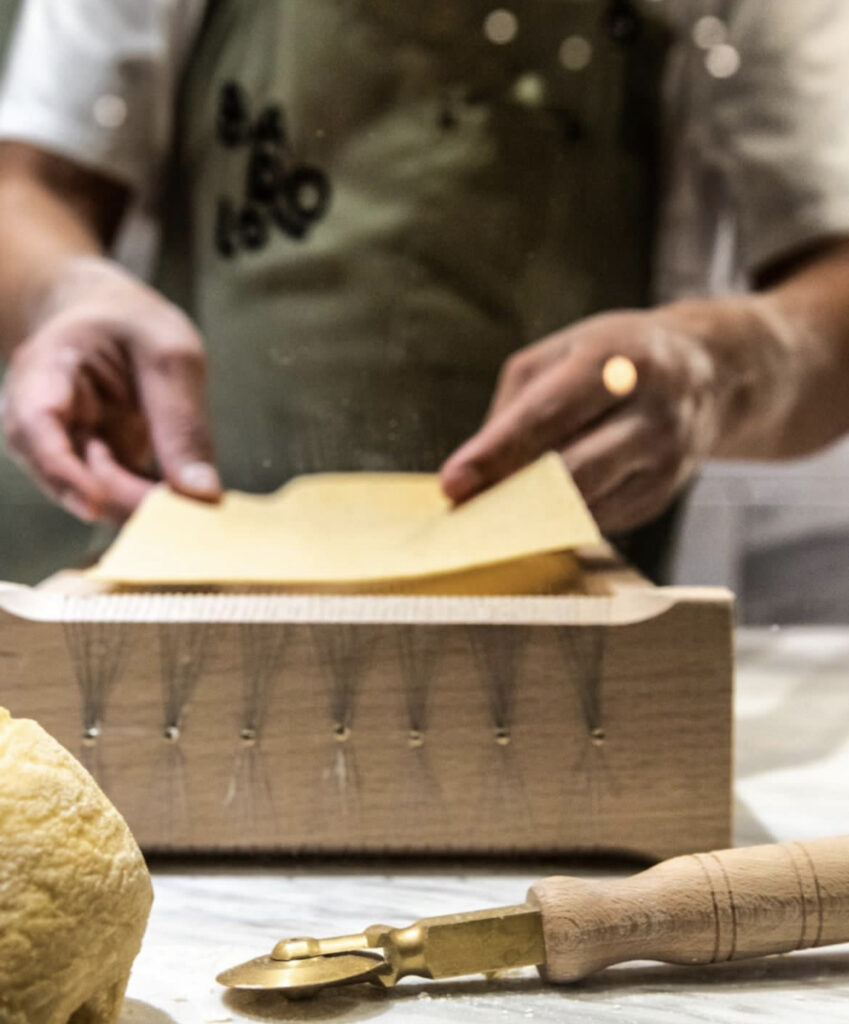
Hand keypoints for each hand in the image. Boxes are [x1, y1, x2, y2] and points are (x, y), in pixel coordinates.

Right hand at [2, 258, 220, 521]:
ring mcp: (63, 444)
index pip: (36, 424)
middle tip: (177, 513)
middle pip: (63, 471)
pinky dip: (146, 502)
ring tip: (185, 507)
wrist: (112, 317)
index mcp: (46, 369)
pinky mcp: (89, 463)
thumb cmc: (136, 325)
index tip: (95, 504)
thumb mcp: (171, 355)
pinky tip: (181, 502)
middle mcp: (40, 415)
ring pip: (89, 491)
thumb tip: (200, 494)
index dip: (61, 470)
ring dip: (136, 505)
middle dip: (118, 498)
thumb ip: (182, 422)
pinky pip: (114, 494)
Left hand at [441, 309, 726, 534]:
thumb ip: (515, 406)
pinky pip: (596, 520)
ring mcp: (664, 461)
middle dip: (509, 498)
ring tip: (492, 514)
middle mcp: (649, 413)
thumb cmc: (615, 356)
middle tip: (465, 514)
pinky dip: (559, 519)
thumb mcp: (562, 353)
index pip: (547, 415)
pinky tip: (542, 507)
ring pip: (582, 506)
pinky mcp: (662, 496)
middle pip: (571, 472)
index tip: (453, 484)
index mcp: (617, 361)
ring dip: (529, 517)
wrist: (708, 372)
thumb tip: (476, 472)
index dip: (495, 454)